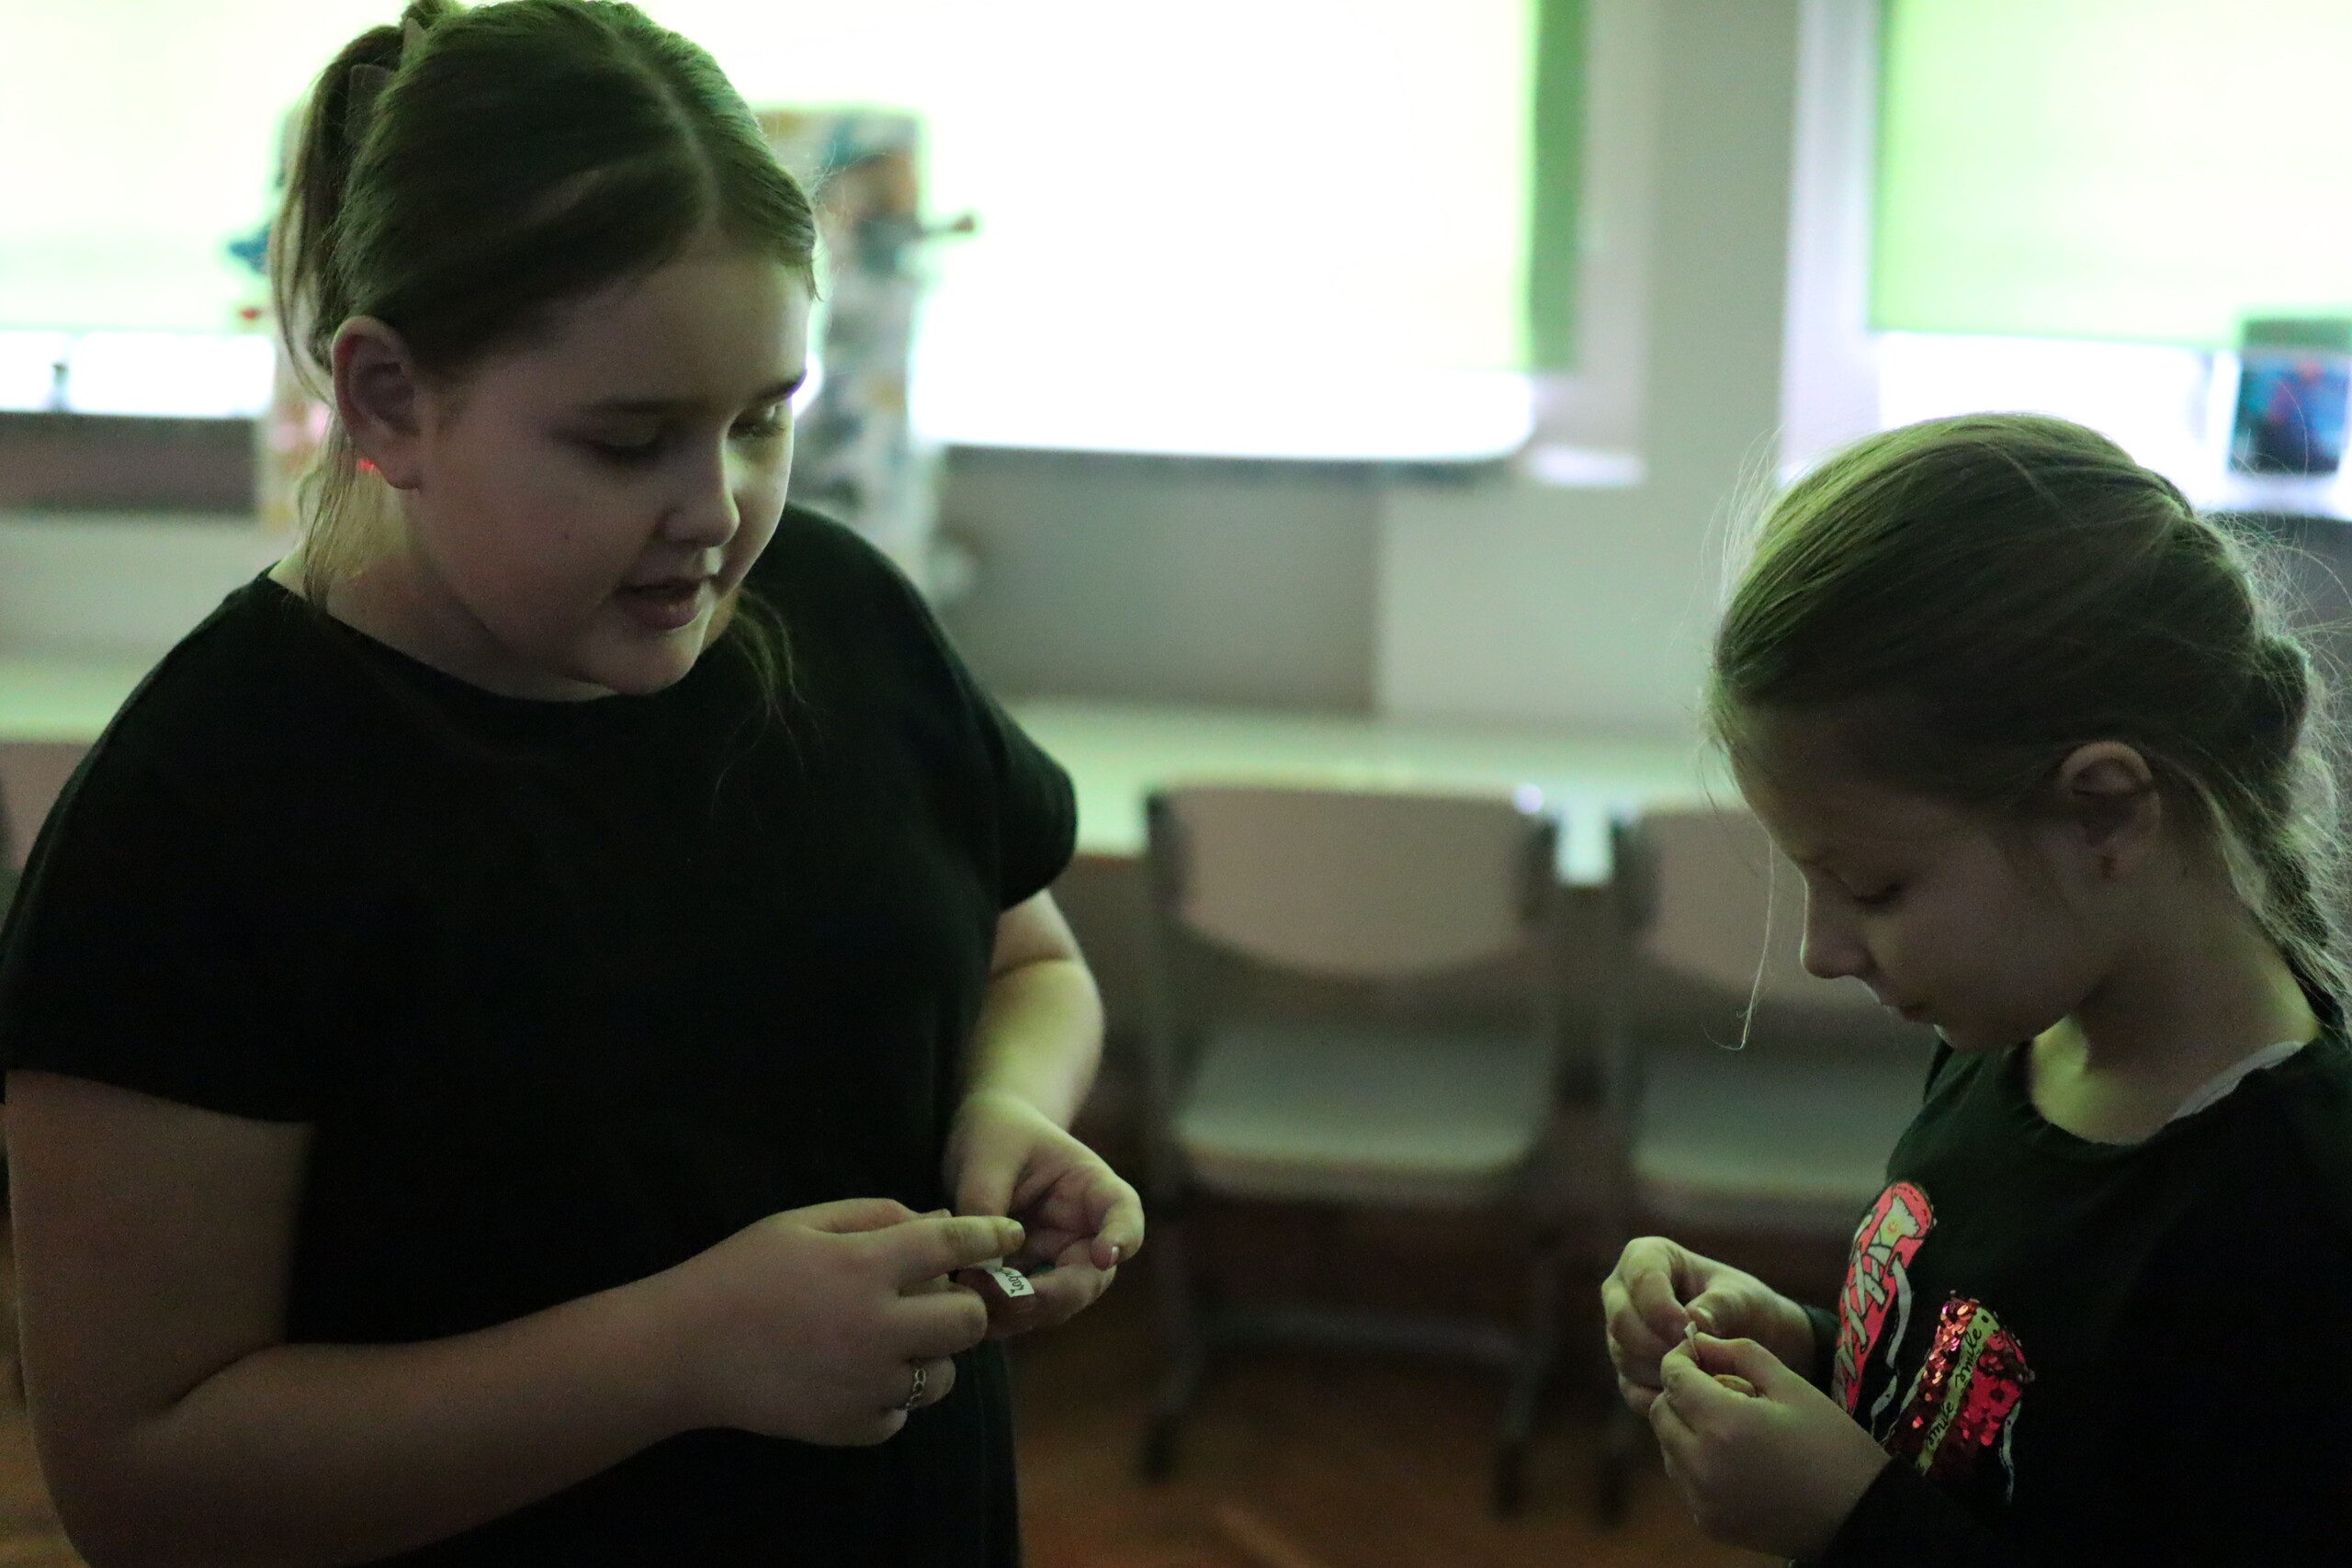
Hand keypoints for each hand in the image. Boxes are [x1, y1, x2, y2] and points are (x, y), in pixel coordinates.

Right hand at [651, 1197, 1022, 1445]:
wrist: (684, 1351)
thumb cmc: (742, 1273)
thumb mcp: (804, 1223)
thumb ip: (877, 1216)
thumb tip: (940, 1219)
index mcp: (864, 1266)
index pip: (953, 1245)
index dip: (990, 1236)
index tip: (1008, 1235)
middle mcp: (876, 1328)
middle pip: (968, 1321)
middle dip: (963, 1305)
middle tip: (936, 1297)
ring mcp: (866, 1385)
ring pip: (943, 1375)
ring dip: (931, 1355)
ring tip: (891, 1340)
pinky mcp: (851, 1427)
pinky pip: (902, 1414)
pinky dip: (892, 1396)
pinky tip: (857, 1374)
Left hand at [944, 1088, 1143, 1338]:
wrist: (982, 1139)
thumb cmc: (997, 1133)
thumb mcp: (989, 1155)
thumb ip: (986, 1204)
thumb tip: (978, 1266)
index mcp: (1092, 1189)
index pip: (1122, 1214)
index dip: (1122, 1238)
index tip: (1104, 1255)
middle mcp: (1083, 1234)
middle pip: (1090, 1279)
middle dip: (1053, 1295)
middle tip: (1010, 1297)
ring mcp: (1056, 1262)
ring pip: (1054, 1305)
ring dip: (1018, 1311)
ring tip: (969, 1292)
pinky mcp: (1025, 1281)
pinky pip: (1019, 1310)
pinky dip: (995, 1314)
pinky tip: (961, 1300)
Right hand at [1602, 1236, 1815, 1415]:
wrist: (1753, 1340)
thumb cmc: (1746, 1307)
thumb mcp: (1743, 1299)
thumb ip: (1720, 1305)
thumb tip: (1693, 1320)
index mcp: (1646, 1257)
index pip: (1640, 1278)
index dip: (1661, 1307)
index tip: (1689, 1330)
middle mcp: (1622, 1292)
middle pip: (1621, 1321)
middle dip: (1659, 1344)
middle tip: (1696, 1359)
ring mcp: (1619, 1333)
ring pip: (1624, 1357)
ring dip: (1664, 1371)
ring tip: (1704, 1375)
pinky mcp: (1627, 1369)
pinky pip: (1632, 1388)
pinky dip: (1663, 1396)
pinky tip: (1695, 1396)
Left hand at [1649, 1332, 1889, 1560]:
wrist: (1861, 1517)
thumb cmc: (1832, 1445)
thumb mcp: (1791, 1385)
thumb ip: (1739, 1353)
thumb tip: (1700, 1340)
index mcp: (1724, 1425)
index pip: (1671, 1377)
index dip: (1680, 1358)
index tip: (1698, 1353)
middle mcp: (1702, 1465)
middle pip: (1660, 1412)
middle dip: (1679, 1392)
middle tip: (1714, 1388)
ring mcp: (1702, 1500)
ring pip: (1666, 1447)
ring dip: (1684, 1427)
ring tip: (1727, 1424)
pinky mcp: (1709, 1523)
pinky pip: (1682, 1480)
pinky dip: (1694, 1462)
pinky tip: (1732, 1458)